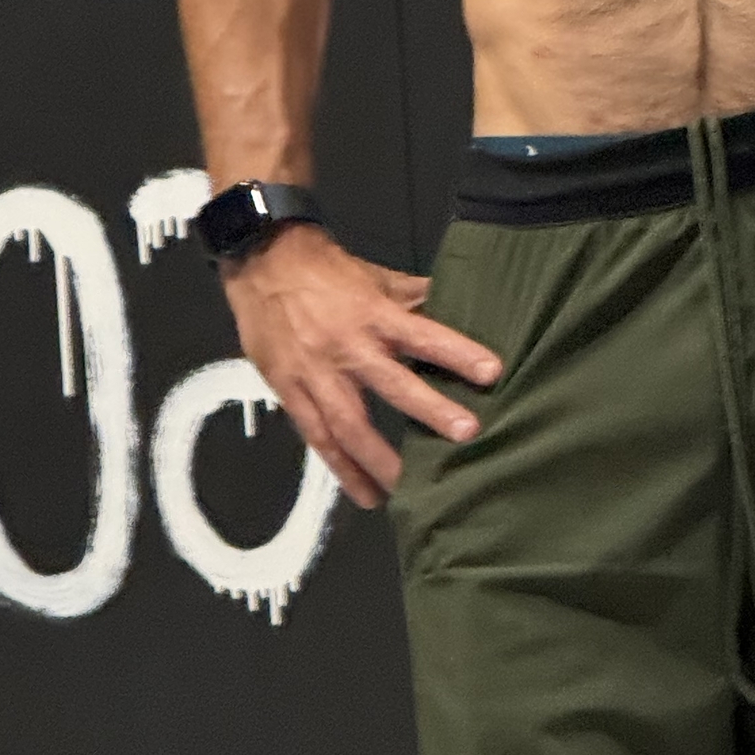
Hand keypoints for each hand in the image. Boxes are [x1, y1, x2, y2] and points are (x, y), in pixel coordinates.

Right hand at [220, 225, 500, 509]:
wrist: (262, 261)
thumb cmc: (325, 269)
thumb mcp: (375, 275)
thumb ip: (414, 296)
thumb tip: (458, 302)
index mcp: (372, 312)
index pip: (422, 333)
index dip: (456, 352)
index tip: (491, 372)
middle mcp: (346, 347)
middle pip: (390, 384)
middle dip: (429, 410)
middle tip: (465, 434)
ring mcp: (315, 373)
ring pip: (349, 424)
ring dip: (380, 460)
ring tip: (411, 488)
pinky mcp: (289, 392)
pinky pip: (317, 436)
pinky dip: (342, 468)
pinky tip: (365, 493)